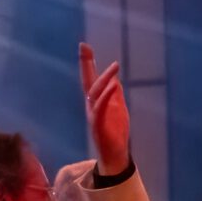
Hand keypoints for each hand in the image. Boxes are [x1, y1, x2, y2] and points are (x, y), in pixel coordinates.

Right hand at [79, 43, 130, 173]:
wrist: (115, 155)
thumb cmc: (115, 132)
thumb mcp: (117, 107)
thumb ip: (114, 93)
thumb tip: (113, 78)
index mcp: (96, 100)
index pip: (90, 78)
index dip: (87, 62)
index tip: (84, 46)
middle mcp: (91, 105)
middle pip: (87, 81)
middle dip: (86, 64)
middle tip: (85, 47)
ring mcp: (93, 114)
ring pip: (95, 93)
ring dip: (104, 78)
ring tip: (114, 66)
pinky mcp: (98, 125)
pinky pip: (101, 108)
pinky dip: (106, 96)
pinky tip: (113, 86)